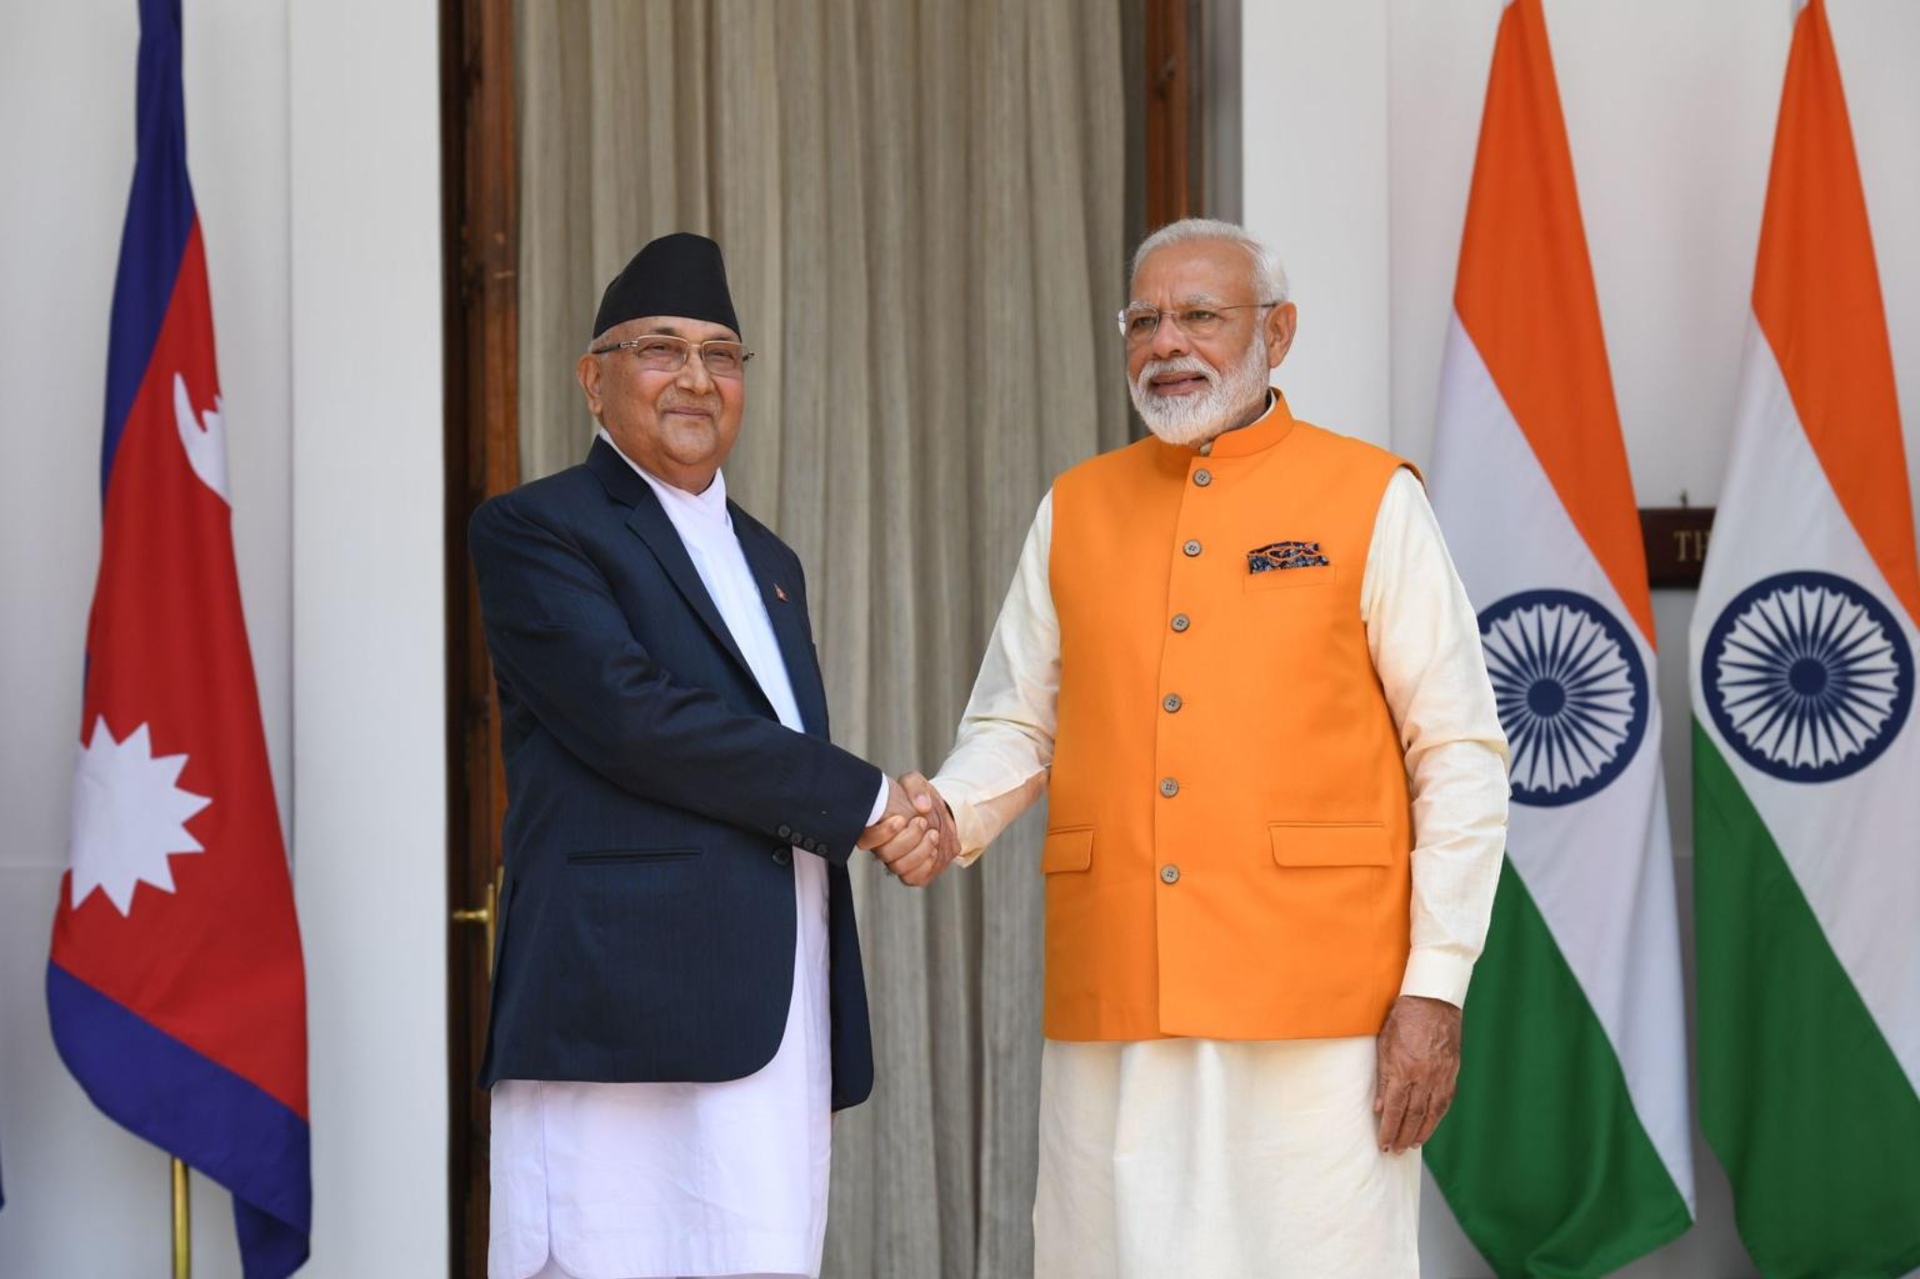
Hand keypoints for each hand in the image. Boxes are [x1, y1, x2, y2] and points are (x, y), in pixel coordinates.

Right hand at [858, 775, 937, 879]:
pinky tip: (935, 850)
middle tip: (923, 822)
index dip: (882, 832)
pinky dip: (925, 866)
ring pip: (898, 868)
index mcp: (875, 827)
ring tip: (933, 834)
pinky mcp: (912, 873)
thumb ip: (915, 786)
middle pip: (885, 854)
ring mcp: (896, 862)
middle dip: (908, 838)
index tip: (901, 819)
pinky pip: (912, 878)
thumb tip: (922, 806)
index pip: (865, 839)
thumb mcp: (916, 783)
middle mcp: (882, 847)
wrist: (938, 817)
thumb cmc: (919, 799)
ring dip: (919, 851)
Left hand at [1373, 994, 1462, 1154]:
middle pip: (1413, 1116)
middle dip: (1403, 1136)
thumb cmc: (1403, 1019)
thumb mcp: (1384, 1044)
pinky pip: (1445, 1101)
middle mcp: (1423, 1077)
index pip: (1394, 1109)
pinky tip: (1430, 1125)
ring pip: (1431, 1114)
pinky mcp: (1452, 1073)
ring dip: (1421, 1132)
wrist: (1433, 1002)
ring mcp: (1440, 1076)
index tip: (1384, 1145)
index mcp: (1403, 1070)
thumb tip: (1379, 1107)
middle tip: (1396, 1151)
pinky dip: (1437, 1117)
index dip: (1389, 1130)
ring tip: (1411, 1144)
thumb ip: (1383, 1077)